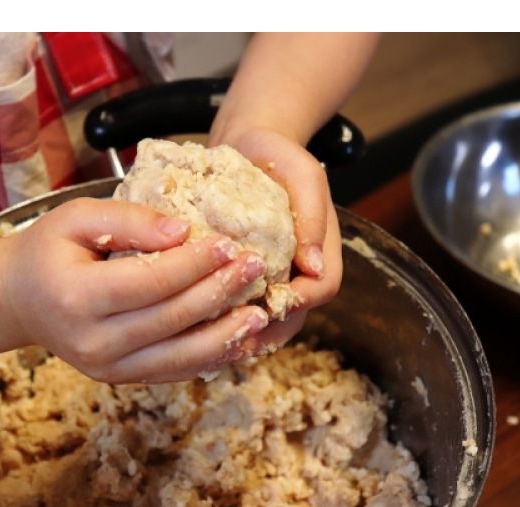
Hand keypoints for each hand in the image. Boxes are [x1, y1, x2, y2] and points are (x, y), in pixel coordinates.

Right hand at [0, 198, 269, 383]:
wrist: (19, 300)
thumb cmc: (48, 251)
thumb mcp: (75, 218)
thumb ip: (127, 220)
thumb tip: (183, 231)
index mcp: (76, 297)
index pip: (151, 281)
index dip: (195, 263)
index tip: (230, 242)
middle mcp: (92, 342)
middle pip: (172, 319)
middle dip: (219, 292)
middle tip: (256, 267)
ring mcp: (106, 367)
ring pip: (179, 356)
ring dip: (225, 335)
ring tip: (260, 313)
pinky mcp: (119, 379)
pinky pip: (173, 371)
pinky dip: (209, 358)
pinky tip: (238, 341)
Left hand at [212, 126, 342, 354]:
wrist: (247, 148)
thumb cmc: (279, 159)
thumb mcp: (303, 176)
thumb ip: (313, 217)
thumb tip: (314, 266)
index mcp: (319, 251)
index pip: (321, 288)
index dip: (300, 301)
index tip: (272, 305)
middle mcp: (297, 272)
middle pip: (293, 317)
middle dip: (267, 333)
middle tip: (236, 342)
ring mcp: (270, 279)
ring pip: (264, 322)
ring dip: (242, 335)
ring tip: (214, 345)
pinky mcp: (241, 279)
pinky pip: (236, 309)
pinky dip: (222, 322)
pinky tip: (197, 328)